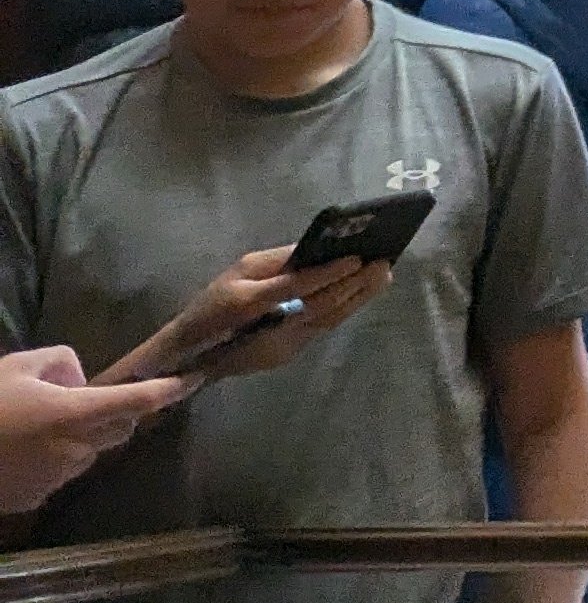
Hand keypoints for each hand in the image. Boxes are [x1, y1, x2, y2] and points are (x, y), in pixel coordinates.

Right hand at [0, 344, 181, 515]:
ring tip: (40, 426)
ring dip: (82, 437)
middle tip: (87, 401)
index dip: (168, 390)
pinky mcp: (36, 499)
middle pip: (119, 430)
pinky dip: (55, 459)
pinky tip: (24, 450)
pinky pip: (61, 473)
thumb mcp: (18, 367)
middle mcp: (75, 450)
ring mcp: (56, 479)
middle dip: (116, 414)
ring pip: (90, 452)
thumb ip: (61, 363)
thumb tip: (79, 380)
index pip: (137, 402)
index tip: (192, 380)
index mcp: (74, 415)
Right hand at [103, 247, 394, 388]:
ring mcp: (281, 345)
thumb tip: (313, 248)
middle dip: (354, 285)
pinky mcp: (289, 354)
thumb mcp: (238, 272)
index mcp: (248, 302)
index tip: (357, 258)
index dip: (327, 273)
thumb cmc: (212, 304)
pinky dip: (344, 309)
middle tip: (384, 264)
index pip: (295, 287)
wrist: (190, 354)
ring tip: (383, 275)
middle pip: (319, 305)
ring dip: (357, 298)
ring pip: (327, 319)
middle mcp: (268, 326)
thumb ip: (276, 261)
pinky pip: (322, 327)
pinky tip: (362, 293)